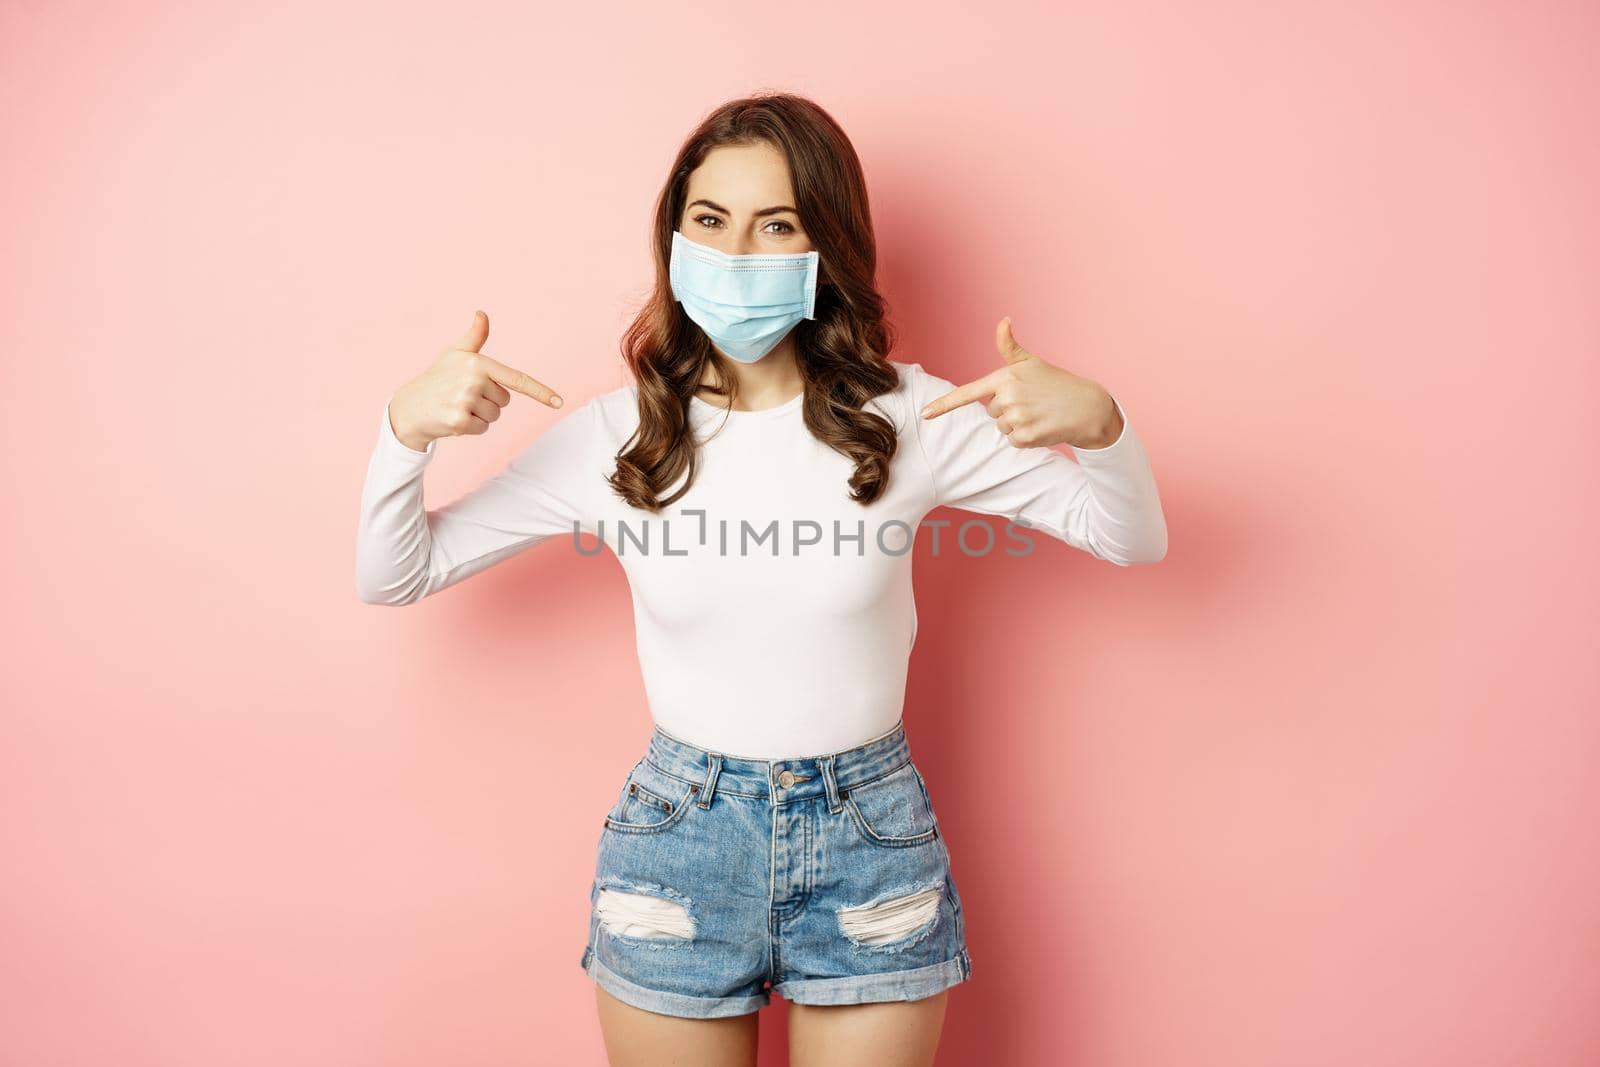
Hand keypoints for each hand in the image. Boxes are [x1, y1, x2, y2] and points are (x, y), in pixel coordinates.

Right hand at [388, 310, 563, 450]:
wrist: (410, 406)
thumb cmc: (437, 377)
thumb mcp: (455, 354)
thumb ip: (474, 336)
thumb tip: (481, 313)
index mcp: (477, 362)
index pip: (516, 379)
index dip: (540, 392)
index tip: (559, 402)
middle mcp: (472, 380)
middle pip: (505, 401)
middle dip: (489, 401)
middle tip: (464, 395)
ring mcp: (465, 401)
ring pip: (494, 416)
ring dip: (480, 416)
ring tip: (458, 406)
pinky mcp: (459, 421)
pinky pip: (483, 429)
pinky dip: (471, 428)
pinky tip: (453, 418)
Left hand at [918, 317, 1122, 448]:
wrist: (1087, 407)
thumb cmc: (1056, 383)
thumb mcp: (1031, 362)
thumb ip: (1009, 346)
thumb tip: (1003, 319)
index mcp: (1004, 377)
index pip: (968, 393)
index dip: (944, 405)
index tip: (924, 414)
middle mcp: (1008, 397)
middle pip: (991, 412)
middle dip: (1008, 410)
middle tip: (1032, 402)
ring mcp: (1016, 418)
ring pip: (1001, 428)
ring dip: (1017, 424)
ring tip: (1038, 413)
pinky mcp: (1026, 437)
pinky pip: (1012, 441)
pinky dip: (1025, 438)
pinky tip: (1042, 426)